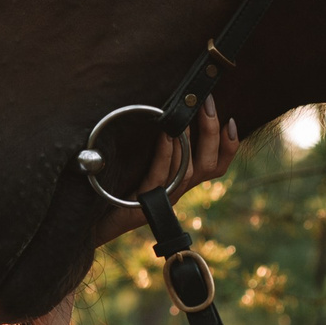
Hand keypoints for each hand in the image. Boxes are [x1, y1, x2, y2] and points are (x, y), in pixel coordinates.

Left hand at [93, 94, 239, 245]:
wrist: (94, 221)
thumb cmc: (117, 186)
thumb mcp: (143, 161)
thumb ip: (160, 144)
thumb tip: (168, 110)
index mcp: (182, 180)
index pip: (218, 166)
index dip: (229, 146)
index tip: (232, 120)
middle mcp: (177, 191)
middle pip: (209, 166)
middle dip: (212, 132)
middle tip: (207, 103)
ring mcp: (162, 200)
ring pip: (188, 172)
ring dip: (189, 140)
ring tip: (186, 114)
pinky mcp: (143, 206)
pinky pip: (159, 178)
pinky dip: (165, 154)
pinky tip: (165, 135)